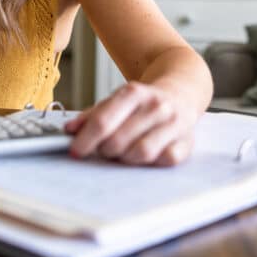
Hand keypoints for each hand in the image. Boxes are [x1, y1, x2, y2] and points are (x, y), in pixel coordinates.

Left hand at [64, 82, 197, 165]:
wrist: (180, 93)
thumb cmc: (142, 103)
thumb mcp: (116, 100)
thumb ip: (92, 115)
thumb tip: (69, 130)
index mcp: (134, 93)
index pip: (103, 121)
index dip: (85, 140)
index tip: (74, 151)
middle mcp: (156, 106)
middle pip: (119, 140)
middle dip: (104, 150)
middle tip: (102, 150)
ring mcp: (174, 124)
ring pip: (142, 152)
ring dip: (125, 159)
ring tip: (122, 153)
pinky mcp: (187, 142)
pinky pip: (165, 160)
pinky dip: (151, 164)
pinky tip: (144, 157)